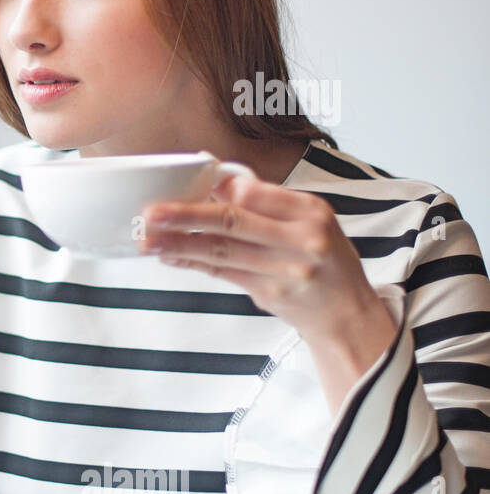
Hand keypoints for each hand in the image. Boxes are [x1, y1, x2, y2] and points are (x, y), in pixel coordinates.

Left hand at [139, 172, 393, 350]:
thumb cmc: (322, 257)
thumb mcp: (310, 220)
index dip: (218, 187)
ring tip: (147, 239)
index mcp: (311, 211)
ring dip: (179, 245)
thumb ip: (268, 201)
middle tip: (151, 213)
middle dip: (187, 217)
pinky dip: (193, 264)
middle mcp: (300, 240)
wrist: (345, 312)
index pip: (257, 194)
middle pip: (233, 222)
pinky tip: (169, 257)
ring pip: (222, 251)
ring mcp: (284, 270)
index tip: (184, 181)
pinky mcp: (268, 294)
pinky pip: (223, 273)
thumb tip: (218, 183)